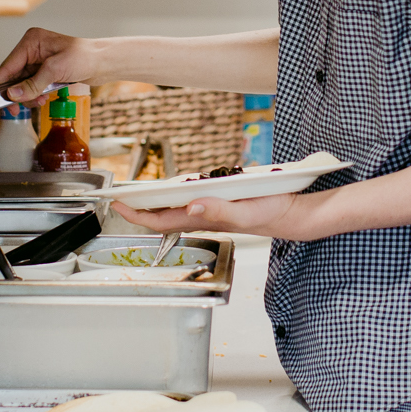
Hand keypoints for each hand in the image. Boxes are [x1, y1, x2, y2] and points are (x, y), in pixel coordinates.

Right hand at [0, 27, 103, 103]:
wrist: (103, 63)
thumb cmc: (84, 57)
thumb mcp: (55, 70)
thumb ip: (32, 84)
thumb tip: (13, 94)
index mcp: (32, 41)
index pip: (9, 64)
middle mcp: (33, 49)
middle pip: (14, 76)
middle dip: (18, 92)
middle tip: (16, 108)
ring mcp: (39, 61)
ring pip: (23, 84)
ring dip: (29, 95)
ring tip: (41, 99)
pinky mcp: (45, 71)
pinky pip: (33, 86)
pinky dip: (36, 94)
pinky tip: (45, 97)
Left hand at [114, 192, 307, 238]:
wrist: (292, 214)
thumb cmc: (272, 213)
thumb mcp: (247, 211)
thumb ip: (220, 211)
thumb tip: (191, 206)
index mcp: (205, 218)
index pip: (161, 220)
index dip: (137, 214)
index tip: (118, 205)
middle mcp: (203, 217)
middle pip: (163, 216)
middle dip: (139, 210)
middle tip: (120, 199)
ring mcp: (211, 212)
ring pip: (175, 211)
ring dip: (155, 204)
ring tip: (138, 196)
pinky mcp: (219, 206)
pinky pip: (189, 204)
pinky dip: (174, 198)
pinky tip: (172, 192)